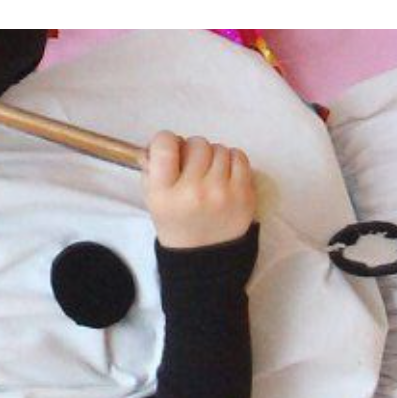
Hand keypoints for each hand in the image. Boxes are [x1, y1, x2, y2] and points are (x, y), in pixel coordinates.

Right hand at [142, 131, 255, 248]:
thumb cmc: (177, 222)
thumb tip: (160, 142)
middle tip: (193, 168)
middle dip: (194, 151)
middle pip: (197, 144)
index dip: (167, 140)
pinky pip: (240, 157)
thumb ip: (152, 168)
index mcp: (165, 194)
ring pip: (220, 148)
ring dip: (214, 157)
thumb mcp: (153, 199)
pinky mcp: (244, 195)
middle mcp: (193, 192)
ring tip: (209, 175)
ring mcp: (222, 194)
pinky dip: (232, 162)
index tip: (171, 150)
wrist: (205, 256)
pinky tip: (225, 176)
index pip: (165, 144)